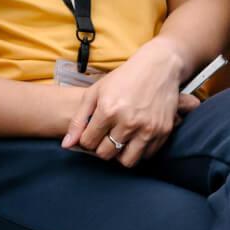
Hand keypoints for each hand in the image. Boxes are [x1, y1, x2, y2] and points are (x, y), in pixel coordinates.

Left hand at [61, 39, 192, 167]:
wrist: (158, 68)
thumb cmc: (122, 79)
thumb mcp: (95, 92)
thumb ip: (78, 120)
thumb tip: (66, 145)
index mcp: (108, 110)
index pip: (88, 142)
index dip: (86, 139)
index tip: (91, 133)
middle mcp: (128, 122)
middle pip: (106, 154)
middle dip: (101, 148)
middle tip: (104, 137)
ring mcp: (147, 129)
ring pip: (127, 161)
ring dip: (120, 154)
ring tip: (119, 140)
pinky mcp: (163, 132)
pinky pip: (146, 155)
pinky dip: (139, 150)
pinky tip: (135, 136)